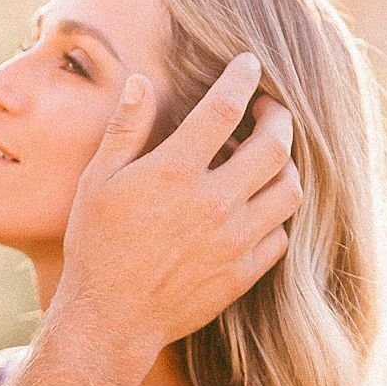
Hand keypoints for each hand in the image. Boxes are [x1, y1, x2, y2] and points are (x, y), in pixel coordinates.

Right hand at [57, 57, 300, 351]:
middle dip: (279, 117)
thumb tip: (142, 82)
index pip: (224, 108)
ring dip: (285, 166)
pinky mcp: (243, 271)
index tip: (249, 65)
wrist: (111, 320)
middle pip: (275, 145)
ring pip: (289, 189)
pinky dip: (276, 214)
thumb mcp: (98, 182)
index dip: (242, 78)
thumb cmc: (97, 247)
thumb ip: (125, 129)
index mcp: (174, 172)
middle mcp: (213, 202)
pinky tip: (257, 206)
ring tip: (269, 158)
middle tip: (269, 111)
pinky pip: (281, 233)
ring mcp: (234, 239)